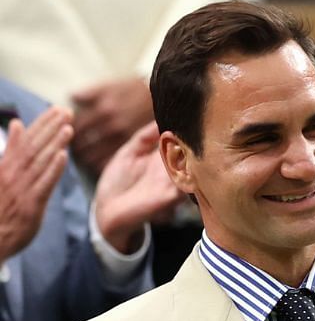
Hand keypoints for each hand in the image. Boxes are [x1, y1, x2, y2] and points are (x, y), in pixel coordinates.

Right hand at [0, 107, 72, 260]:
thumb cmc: (0, 206)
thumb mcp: (2, 175)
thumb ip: (11, 152)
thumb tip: (17, 125)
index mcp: (5, 166)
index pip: (26, 139)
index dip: (42, 123)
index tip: (56, 109)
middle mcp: (12, 174)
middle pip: (33, 146)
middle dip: (50, 127)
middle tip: (67, 111)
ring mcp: (21, 189)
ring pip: (40, 162)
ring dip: (54, 143)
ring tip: (68, 127)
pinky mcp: (30, 206)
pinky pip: (43, 185)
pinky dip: (53, 170)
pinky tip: (63, 156)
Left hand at [70, 77, 154, 175]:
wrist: (160, 96)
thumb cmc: (133, 90)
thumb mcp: (110, 86)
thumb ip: (88, 93)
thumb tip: (70, 97)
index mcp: (102, 109)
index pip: (76, 125)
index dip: (67, 130)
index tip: (64, 134)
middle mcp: (110, 125)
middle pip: (82, 142)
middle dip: (75, 146)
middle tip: (72, 148)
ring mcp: (121, 138)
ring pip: (93, 155)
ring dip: (85, 157)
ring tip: (82, 157)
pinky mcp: (133, 148)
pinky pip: (108, 162)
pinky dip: (99, 164)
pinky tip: (96, 164)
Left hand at [94, 122, 187, 253]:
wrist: (108, 210)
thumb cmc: (117, 181)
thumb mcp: (130, 152)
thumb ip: (145, 136)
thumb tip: (159, 118)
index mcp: (164, 157)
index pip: (182, 140)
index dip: (187, 127)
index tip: (193, 110)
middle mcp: (174, 169)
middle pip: (193, 152)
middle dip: (197, 138)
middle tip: (200, 121)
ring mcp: (175, 182)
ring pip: (195, 166)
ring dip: (196, 154)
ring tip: (197, 137)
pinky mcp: (171, 196)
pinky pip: (188, 183)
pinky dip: (191, 172)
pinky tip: (189, 158)